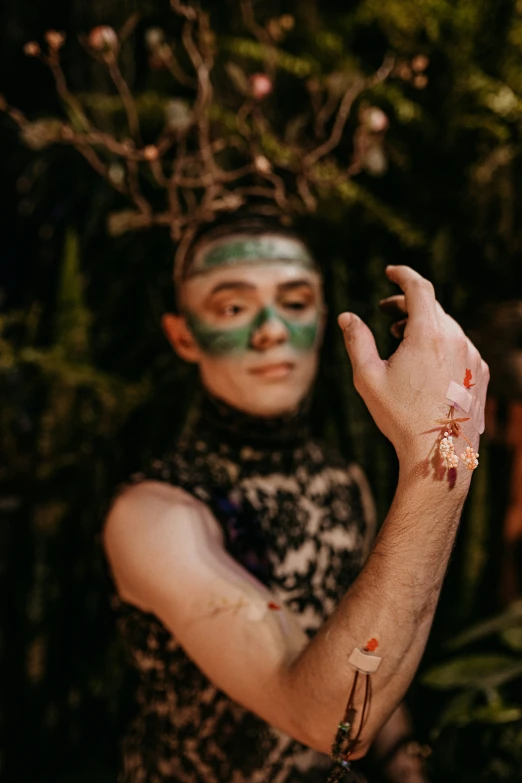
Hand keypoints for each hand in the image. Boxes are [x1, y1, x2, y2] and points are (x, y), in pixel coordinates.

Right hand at [338, 266, 488, 470]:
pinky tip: (425, 363)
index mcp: (428, 335)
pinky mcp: (481, 375)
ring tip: (402, 340)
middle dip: (408, 304)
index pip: (419, 288)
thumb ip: (356, 341)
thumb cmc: (399, 415)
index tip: (391, 272)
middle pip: (432, 308)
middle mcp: (457, 340)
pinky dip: (442, 345)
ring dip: (424, 326)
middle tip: (387, 312)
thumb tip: (346, 317)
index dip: (403, 276)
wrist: (439, 453)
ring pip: (447, 328)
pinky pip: (461, 347)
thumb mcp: (367, 377)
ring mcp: (473, 357)